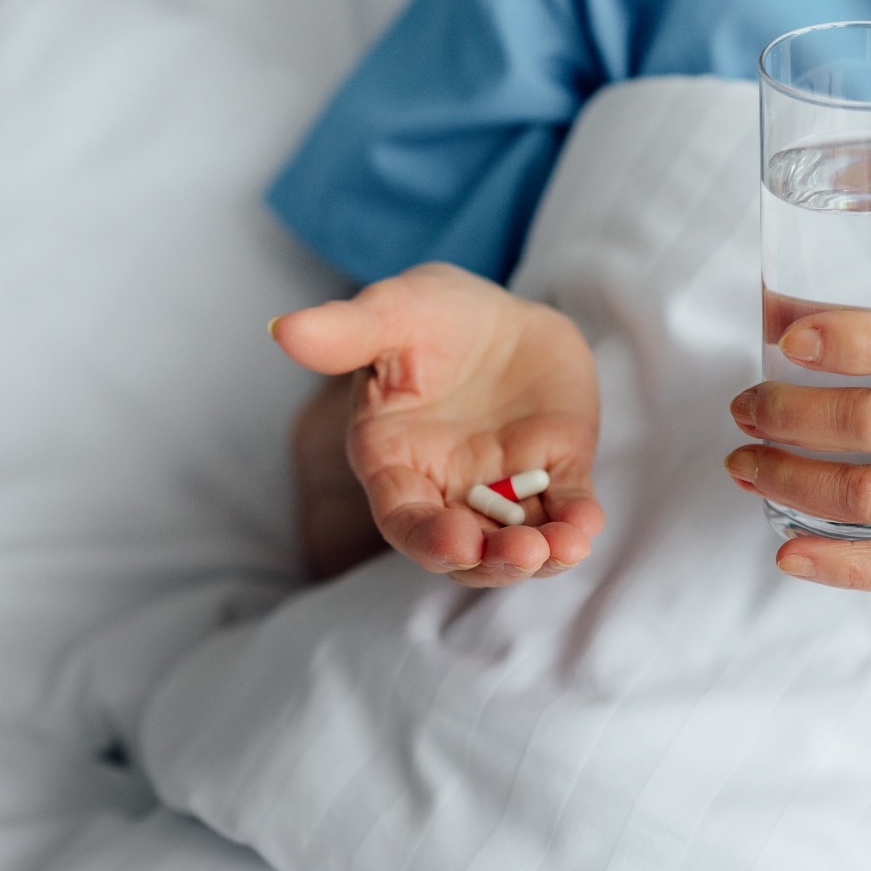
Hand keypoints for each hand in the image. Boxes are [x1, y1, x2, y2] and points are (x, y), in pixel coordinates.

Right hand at [271, 263, 603, 587]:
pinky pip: (565, 506)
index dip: (428, 539)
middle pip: (465, 548)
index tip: (455, 545)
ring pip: (520, 540)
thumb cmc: (429, 316)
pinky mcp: (555, 471)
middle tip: (523, 554)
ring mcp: (505, 486)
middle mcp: (448, 488)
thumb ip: (345, 332)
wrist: (496, 311)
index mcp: (396, 462)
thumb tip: (284, 328)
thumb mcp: (391, 313)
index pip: (405, 519)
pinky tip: (587, 524)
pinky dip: (577, 521)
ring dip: (542, 554)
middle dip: (492, 560)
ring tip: (564, 548)